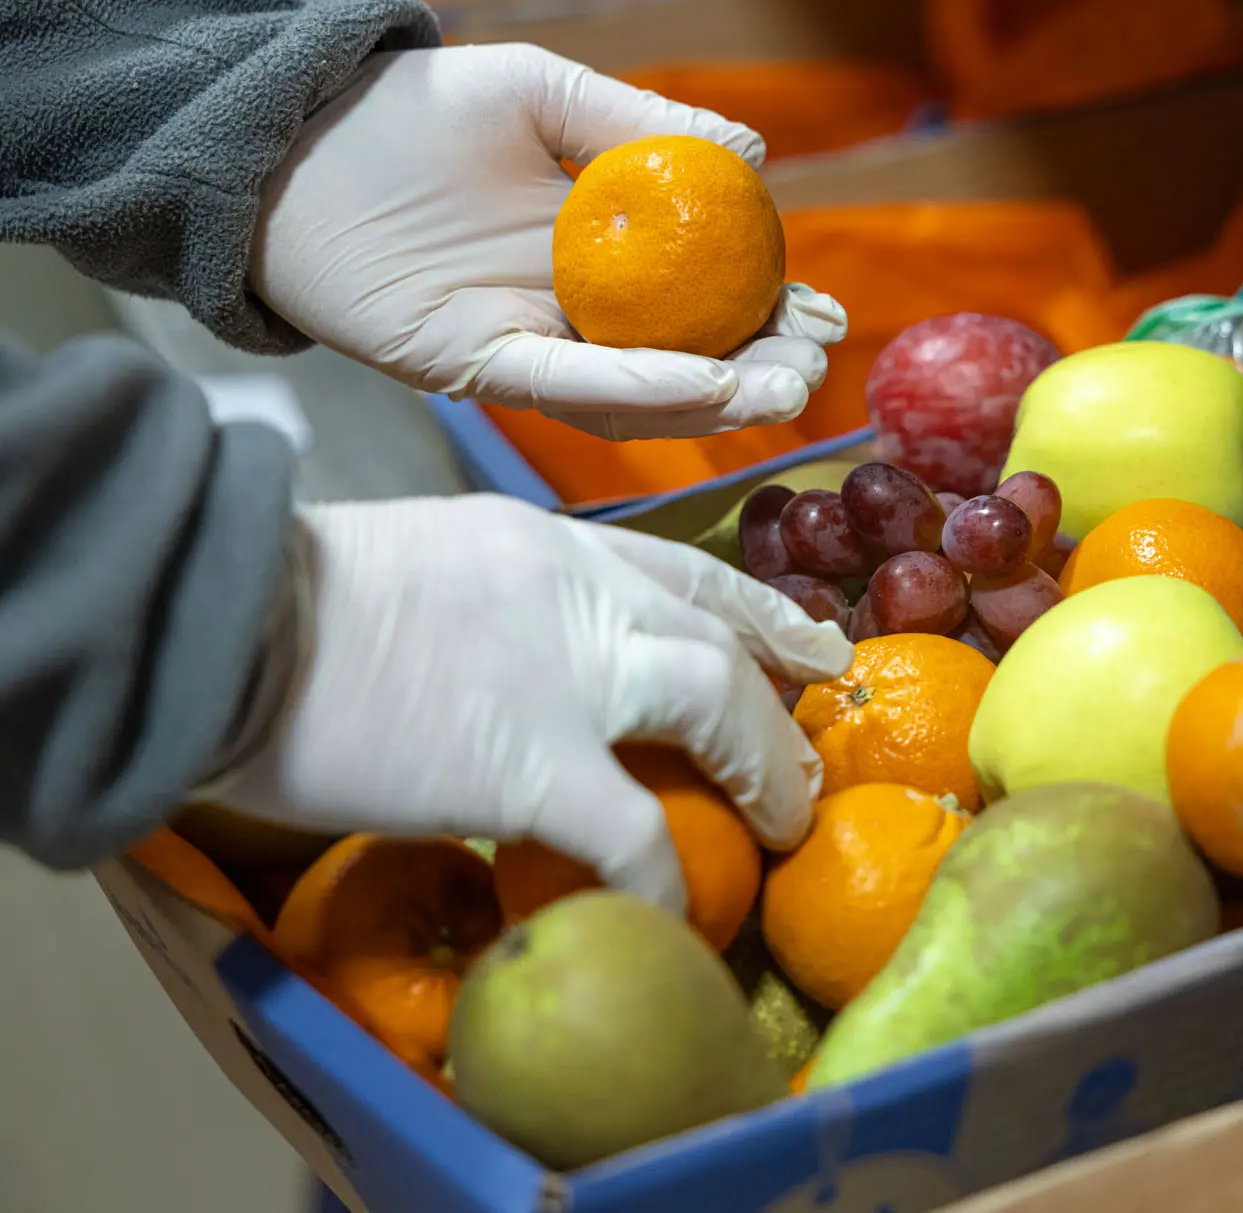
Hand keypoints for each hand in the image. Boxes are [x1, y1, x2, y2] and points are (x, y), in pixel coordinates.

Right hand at [218, 496, 852, 909]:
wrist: (221, 616)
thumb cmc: (294, 599)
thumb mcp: (426, 564)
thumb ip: (501, 601)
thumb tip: (525, 659)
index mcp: (549, 543)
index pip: (684, 569)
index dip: (758, 610)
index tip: (802, 644)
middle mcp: (579, 591)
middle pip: (721, 634)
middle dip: (782, 693)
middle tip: (808, 745)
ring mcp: (564, 673)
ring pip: (717, 705)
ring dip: (765, 769)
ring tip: (783, 821)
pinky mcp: (527, 762)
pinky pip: (632, 833)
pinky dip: (662, 879)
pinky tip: (673, 913)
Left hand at [250, 43, 845, 439]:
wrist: (297, 138)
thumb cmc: (417, 111)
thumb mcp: (543, 93)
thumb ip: (639, 123)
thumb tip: (752, 144)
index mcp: (599, 253)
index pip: (703, 297)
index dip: (769, 312)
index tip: (827, 314)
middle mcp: (574, 313)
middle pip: (684, 360)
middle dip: (758, 373)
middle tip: (811, 368)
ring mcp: (531, 346)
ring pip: (637, 394)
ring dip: (715, 398)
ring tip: (779, 388)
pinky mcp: (478, 368)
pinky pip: (569, 387)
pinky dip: (637, 391)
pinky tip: (704, 385)